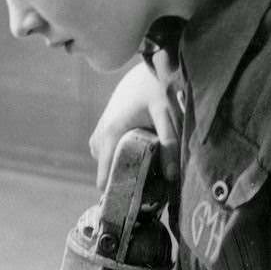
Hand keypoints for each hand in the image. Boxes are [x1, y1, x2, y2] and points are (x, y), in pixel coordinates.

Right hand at [89, 62, 180, 189]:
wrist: (145, 66)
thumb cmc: (156, 88)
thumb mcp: (167, 114)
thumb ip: (169, 145)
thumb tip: (171, 179)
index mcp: (110, 136)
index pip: (105, 181)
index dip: (121, 195)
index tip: (141, 203)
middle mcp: (99, 139)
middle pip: (111, 177)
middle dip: (131, 183)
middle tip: (157, 184)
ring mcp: (99, 137)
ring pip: (112, 168)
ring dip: (131, 171)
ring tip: (155, 168)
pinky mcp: (103, 134)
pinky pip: (112, 157)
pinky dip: (127, 160)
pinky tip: (146, 156)